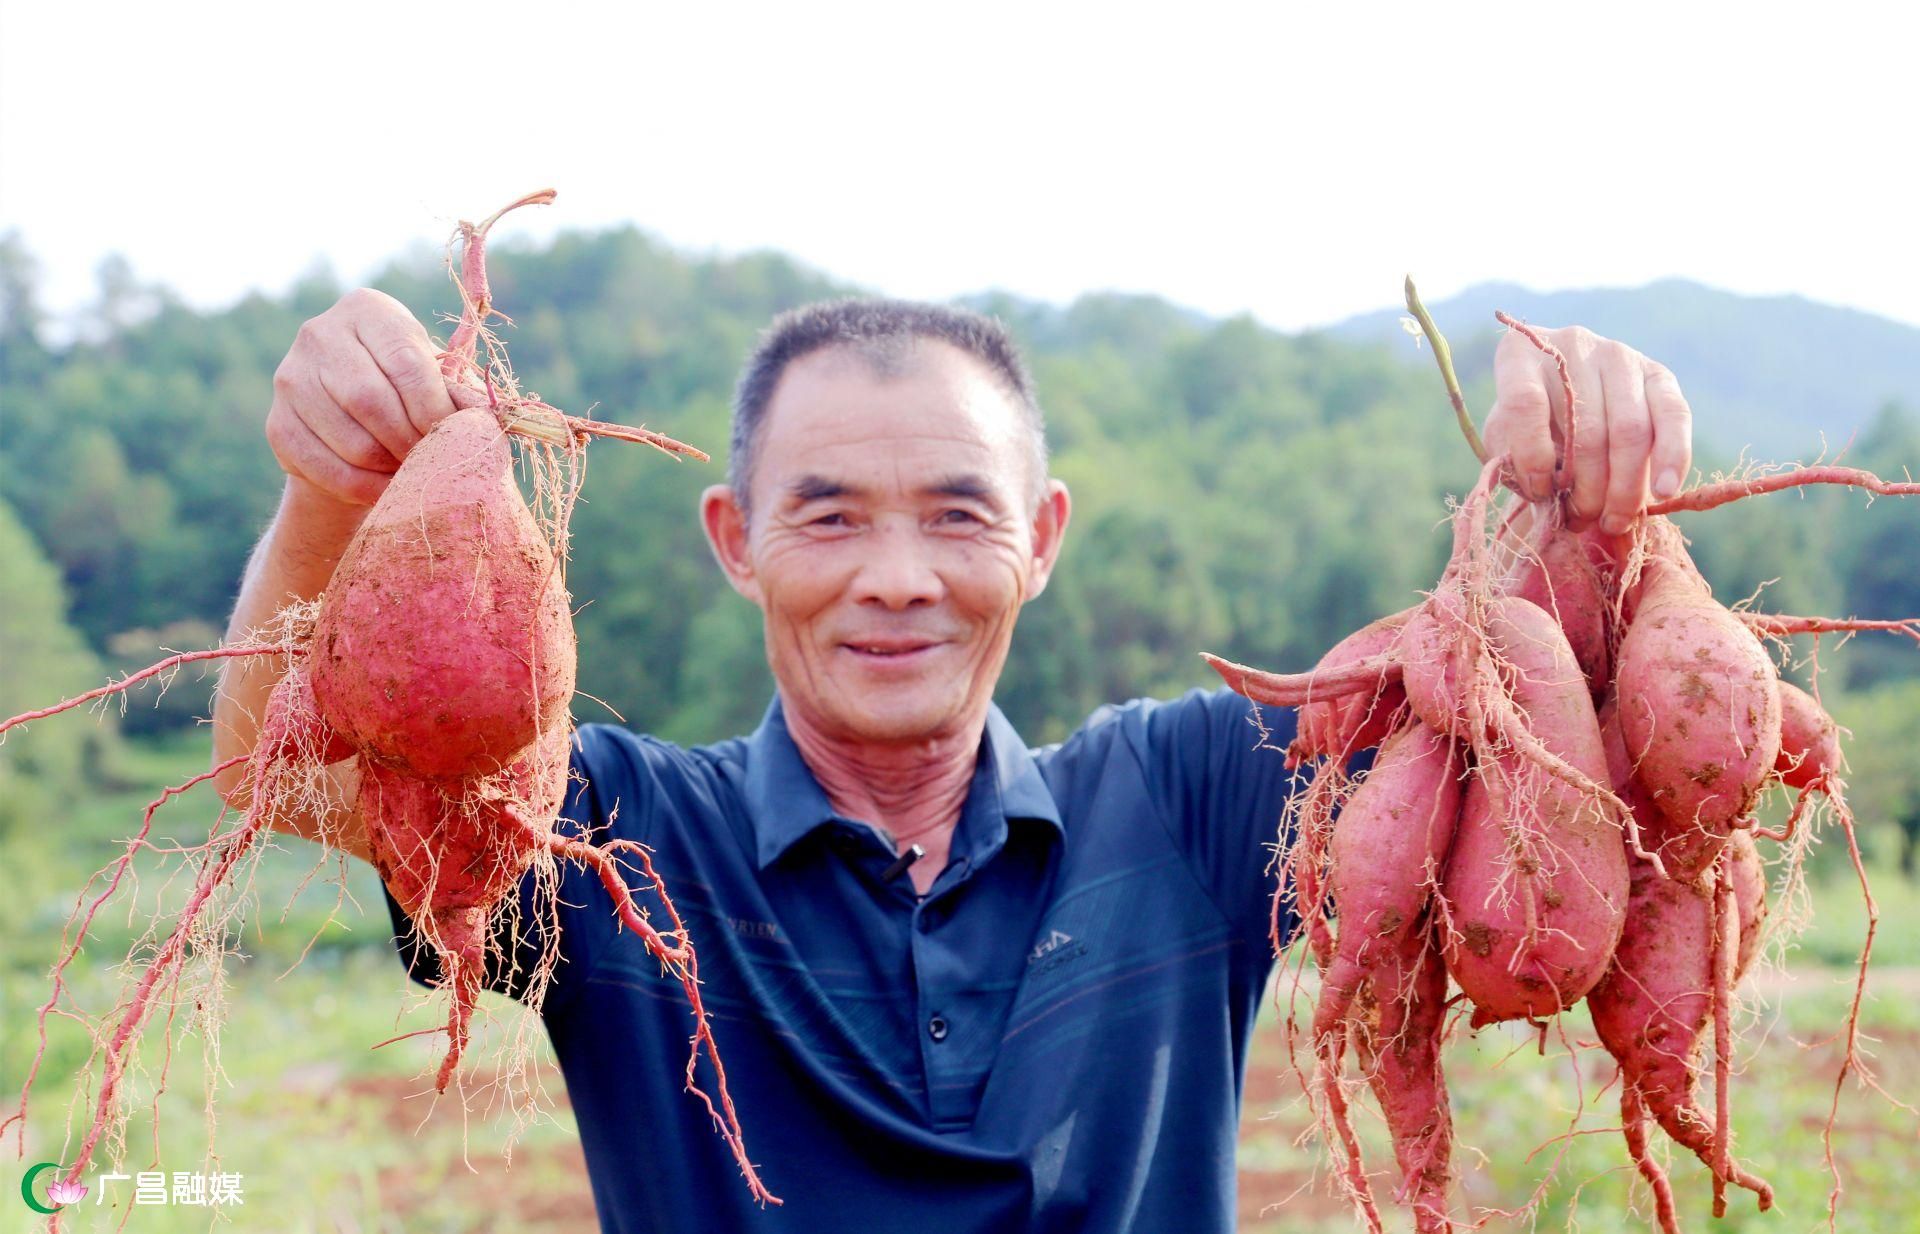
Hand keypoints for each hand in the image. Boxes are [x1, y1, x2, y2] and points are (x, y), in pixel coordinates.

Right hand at [267, 288, 457, 506]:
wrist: (355, 419)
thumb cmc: (412, 393)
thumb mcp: (439, 378)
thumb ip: (459, 393)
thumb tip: (481, 421)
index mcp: (369, 310)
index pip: (406, 362)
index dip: (434, 409)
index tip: (454, 437)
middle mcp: (319, 334)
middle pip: (370, 400)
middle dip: (410, 441)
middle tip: (432, 461)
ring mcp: (290, 377)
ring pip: (348, 439)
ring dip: (389, 467)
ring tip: (412, 472)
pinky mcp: (276, 424)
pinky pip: (324, 467)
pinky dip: (363, 487)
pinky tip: (386, 490)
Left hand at [1482, 324, 1692, 533]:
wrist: (1560, 394)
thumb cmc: (1525, 425)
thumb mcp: (1504, 439)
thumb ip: (1516, 461)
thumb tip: (1551, 492)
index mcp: (1520, 355)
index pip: (1525, 404)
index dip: (1532, 457)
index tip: (1540, 493)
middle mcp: (1572, 345)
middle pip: (1588, 428)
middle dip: (1588, 488)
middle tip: (1582, 521)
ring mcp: (1619, 355)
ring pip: (1632, 430)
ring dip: (1624, 487)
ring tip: (1613, 520)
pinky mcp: (1658, 373)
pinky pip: (1674, 415)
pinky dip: (1673, 457)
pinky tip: (1664, 491)